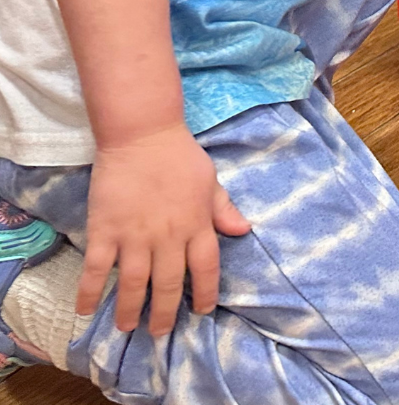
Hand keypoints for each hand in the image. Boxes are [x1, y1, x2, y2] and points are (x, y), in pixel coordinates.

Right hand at [80, 125, 251, 335]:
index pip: (206, 269)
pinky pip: (97, 268)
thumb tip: (244, 231)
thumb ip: (224, 209)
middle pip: (169, 283)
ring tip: (126, 328)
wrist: (143, 135)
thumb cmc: (180, 157)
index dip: (205, 293)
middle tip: (158, 333)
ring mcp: (136, 236)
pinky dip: (90, 291)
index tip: (201, 312)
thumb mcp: (211, 182)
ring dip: (130, 309)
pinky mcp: (105, 230)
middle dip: (164, 313)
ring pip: (134, 283)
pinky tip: (85, 309)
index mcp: (197, 225)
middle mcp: (169, 237)